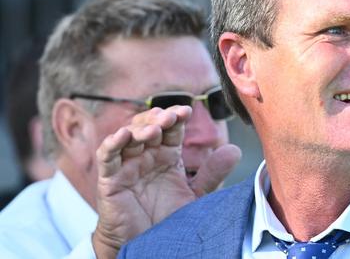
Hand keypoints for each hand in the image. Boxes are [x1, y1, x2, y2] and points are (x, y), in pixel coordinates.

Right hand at [91, 106, 240, 257]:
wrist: (147, 245)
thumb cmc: (168, 219)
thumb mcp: (195, 195)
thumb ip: (212, 173)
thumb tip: (235, 150)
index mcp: (167, 154)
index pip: (171, 128)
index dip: (176, 117)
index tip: (186, 111)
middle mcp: (147, 155)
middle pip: (149, 126)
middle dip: (159, 119)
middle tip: (171, 117)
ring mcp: (127, 165)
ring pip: (129, 137)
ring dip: (140, 128)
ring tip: (154, 129)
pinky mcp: (110, 179)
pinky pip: (107, 157)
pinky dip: (112, 144)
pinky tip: (122, 136)